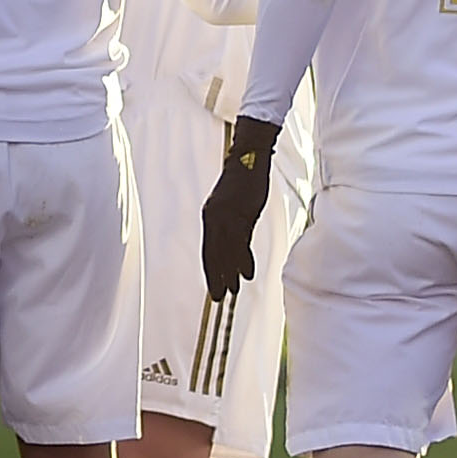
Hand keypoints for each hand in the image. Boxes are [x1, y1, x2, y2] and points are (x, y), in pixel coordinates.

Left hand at [201, 116, 284, 300]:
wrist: (248, 160)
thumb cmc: (241, 182)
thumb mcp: (232, 206)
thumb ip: (232, 225)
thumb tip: (237, 248)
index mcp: (209, 216)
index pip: (208, 250)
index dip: (211, 270)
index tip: (214, 287)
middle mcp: (214, 218)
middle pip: (214, 254)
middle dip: (217, 277)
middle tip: (219, 297)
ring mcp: (228, 217)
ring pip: (227, 252)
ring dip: (230, 273)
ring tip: (233, 291)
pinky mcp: (242, 214)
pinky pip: (241, 242)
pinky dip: (243, 260)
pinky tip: (246, 274)